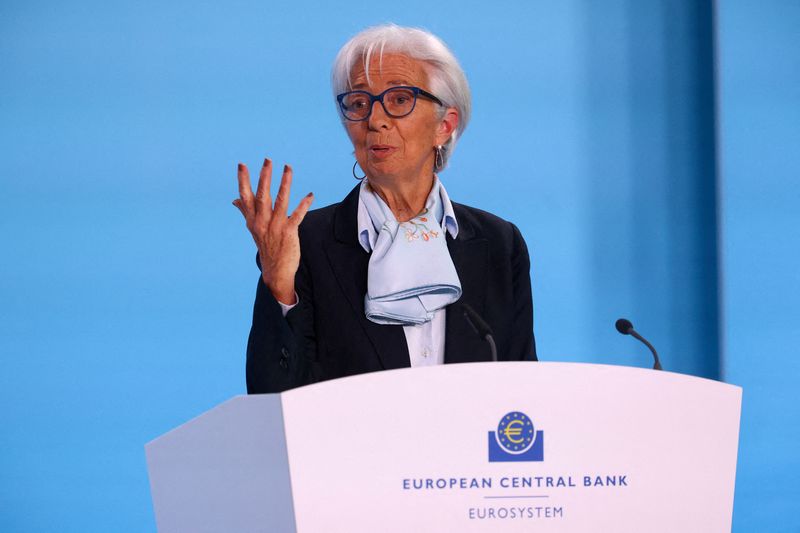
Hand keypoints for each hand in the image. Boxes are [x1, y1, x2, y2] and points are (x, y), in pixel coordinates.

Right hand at [234, 159, 313, 303]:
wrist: (275, 271)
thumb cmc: (266, 247)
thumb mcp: (252, 229)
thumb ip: (245, 212)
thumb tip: (234, 200)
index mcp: (252, 219)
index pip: (245, 196)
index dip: (243, 180)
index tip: (242, 164)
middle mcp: (262, 222)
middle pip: (262, 196)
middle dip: (264, 177)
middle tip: (267, 160)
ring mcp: (275, 227)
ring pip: (280, 201)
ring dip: (285, 184)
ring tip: (288, 168)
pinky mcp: (288, 233)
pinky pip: (297, 216)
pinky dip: (303, 205)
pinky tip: (310, 195)